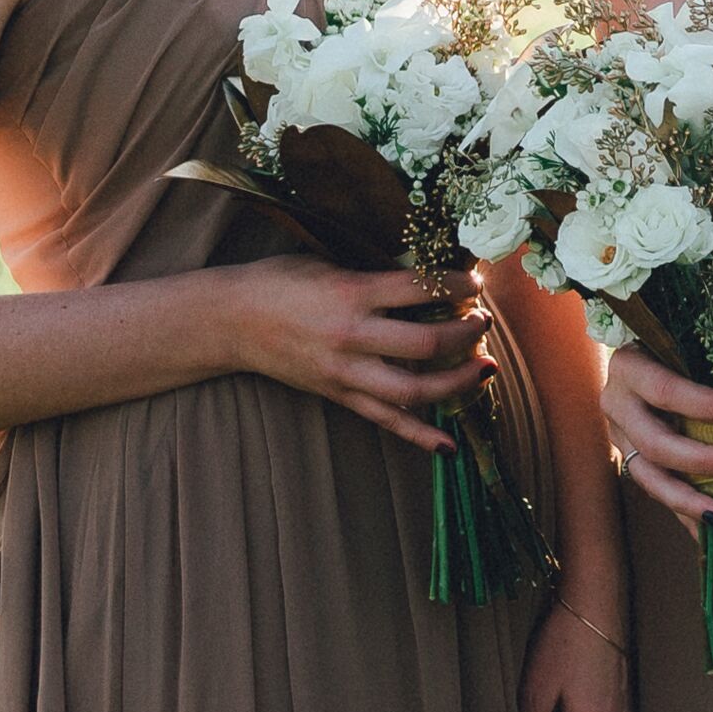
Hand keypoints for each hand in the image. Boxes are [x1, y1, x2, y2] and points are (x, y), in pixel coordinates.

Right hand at [218, 258, 492, 448]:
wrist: (228, 320)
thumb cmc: (280, 282)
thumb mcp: (330, 265)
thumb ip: (377, 275)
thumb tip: (432, 277)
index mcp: (351, 294)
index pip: (422, 290)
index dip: (459, 284)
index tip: (477, 281)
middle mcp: (350, 336)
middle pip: (425, 344)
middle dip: (466, 333)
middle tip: (483, 322)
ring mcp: (343, 371)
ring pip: (412, 390)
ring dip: (457, 382)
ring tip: (485, 368)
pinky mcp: (336, 394)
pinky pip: (384, 420)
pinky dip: (418, 435)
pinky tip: (449, 446)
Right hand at [603, 341, 712, 528]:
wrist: (642, 352)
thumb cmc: (680, 345)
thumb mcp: (705, 350)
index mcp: (630, 368)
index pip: (665, 390)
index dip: (704, 404)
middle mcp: (617, 404)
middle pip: (654, 442)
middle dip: (700, 459)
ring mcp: (620, 436)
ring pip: (648, 476)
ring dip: (687, 499)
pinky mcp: (631, 458)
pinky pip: (657, 489)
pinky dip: (684, 511)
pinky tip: (708, 530)